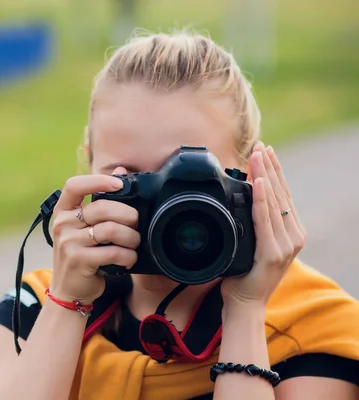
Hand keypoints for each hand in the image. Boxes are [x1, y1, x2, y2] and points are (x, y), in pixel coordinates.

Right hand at [49, 168, 140, 304]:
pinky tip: (129, 259)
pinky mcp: (78, 260)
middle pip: (102, 208)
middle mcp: (62, 224)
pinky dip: (128, 256)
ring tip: (134, 244)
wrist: (68, 290)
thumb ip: (100, 200)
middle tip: (136, 226)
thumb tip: (120, 171)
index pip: (74, 185)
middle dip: (128, 216)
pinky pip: (113, 252)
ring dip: (131, 238)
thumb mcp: (85, 226)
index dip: (98, 180)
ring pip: (111, 230)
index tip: (119, 184)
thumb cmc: (81, 254)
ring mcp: (68, 242)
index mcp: (63, 211)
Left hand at [221, 142, 305, 308]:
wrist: (245, 304)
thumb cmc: (243, 275)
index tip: (266, 151)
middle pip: (281, 194)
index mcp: (289, 233)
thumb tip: (242, 200)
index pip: (283, 195)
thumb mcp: (251, 244)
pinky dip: (262, 200)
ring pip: (274, 203)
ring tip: (258, 156)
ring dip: (265, 176)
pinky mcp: (273, 253)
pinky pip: (266, 220)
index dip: (275, 172)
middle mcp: (293, 236)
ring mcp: (286, 245)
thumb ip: (253, 224)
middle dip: (270, 167)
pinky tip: (259, 184)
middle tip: (261, 145)